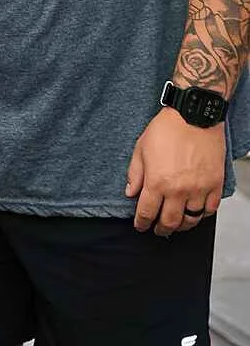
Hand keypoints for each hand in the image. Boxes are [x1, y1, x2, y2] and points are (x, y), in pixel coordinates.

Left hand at [126, 107, 224, 235]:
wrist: (193, 115)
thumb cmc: (167, 128)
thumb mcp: (141, 148)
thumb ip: (135, 174)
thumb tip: (130, 193)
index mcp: (157, 182)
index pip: (146, 213)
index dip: (141, 223)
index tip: (140, 225)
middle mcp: (178, 190)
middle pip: (169, 222)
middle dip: (161, 229)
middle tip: (157, 230)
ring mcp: (198, 189)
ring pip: (191, 220)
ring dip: (182, 225)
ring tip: (177, 224)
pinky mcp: (214, 185)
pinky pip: (210, 209)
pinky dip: (202, 215)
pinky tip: (195, 212)